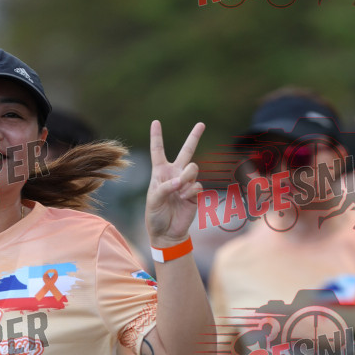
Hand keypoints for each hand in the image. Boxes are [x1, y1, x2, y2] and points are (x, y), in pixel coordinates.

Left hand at [145, 119, 204, 245]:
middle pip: (186, 151)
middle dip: (194, 137)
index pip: (158, 151)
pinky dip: (190, 191)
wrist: (167, 232)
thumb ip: (166, 187)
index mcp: (160, 172)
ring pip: (193, 168)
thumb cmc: (155, 215)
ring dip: (187, 176)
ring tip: (180, 188)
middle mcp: (175, 174)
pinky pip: (197, 185)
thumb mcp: (154, 200)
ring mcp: (186, 183)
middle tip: (201, 124)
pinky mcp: (195, 193)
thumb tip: (181, 181)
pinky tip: (184, 199)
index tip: (156, 122)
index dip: (157, 137)